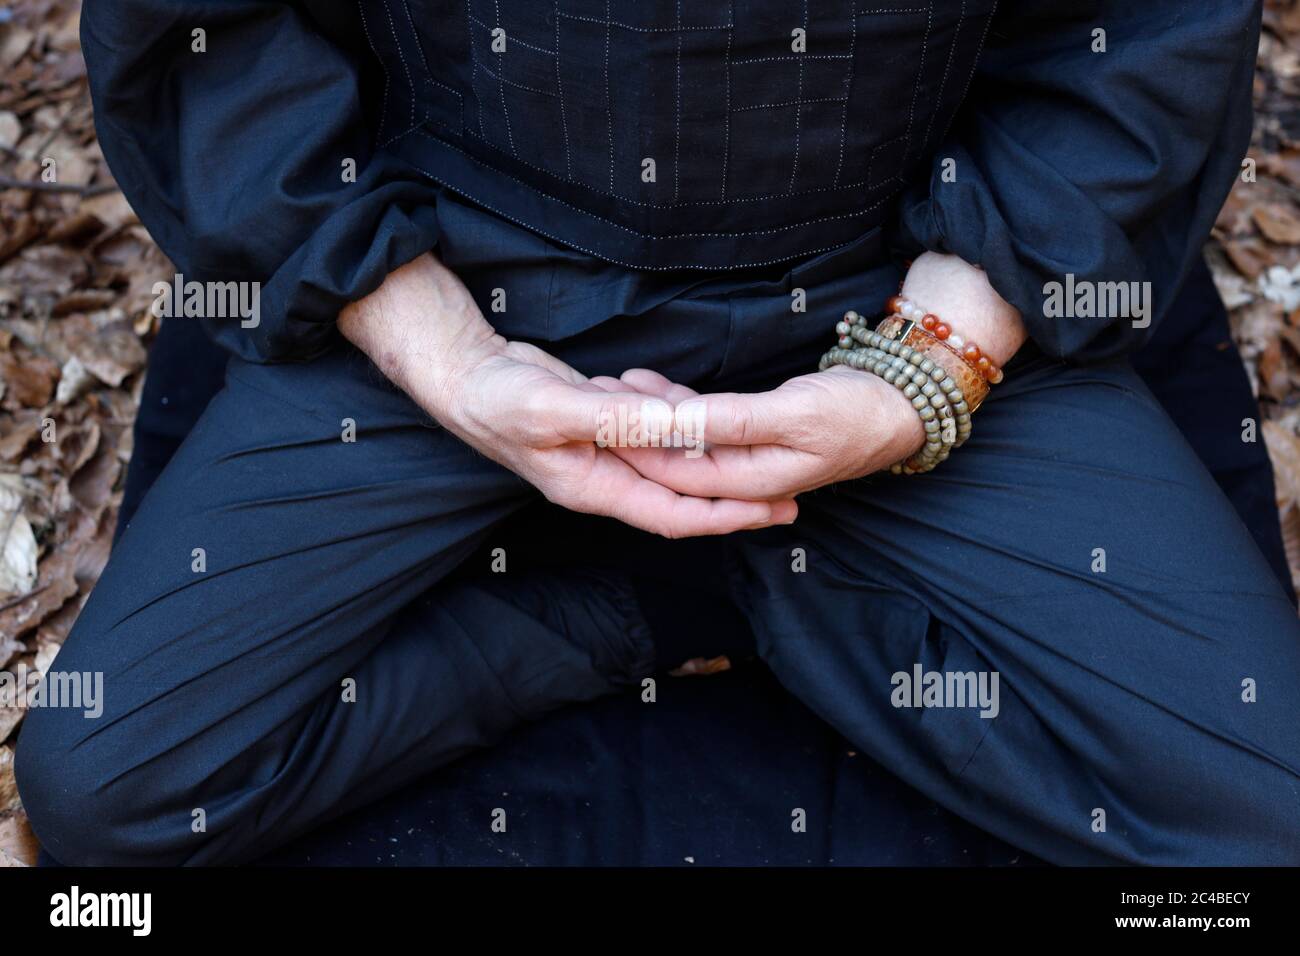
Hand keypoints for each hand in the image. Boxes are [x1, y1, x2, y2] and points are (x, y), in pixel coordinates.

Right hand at [339, 254, 796, 537]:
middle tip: (792, 490)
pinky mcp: (603, 428)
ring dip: (705, 446)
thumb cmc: (497, 399)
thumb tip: (677, 427)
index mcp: (595, 488)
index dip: (728, 516)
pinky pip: (653, 431)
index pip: (675, 515)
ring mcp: (604, 455)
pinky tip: (675, 391)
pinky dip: (673, 413)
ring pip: (672, 460)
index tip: (776, 511)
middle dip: (736, 495)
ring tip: (747, 427)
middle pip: (683, 496)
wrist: (466, 376)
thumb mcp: (555, 407)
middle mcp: (605, 480)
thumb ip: (616, 418)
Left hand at [594, 252, 1026, 499]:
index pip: (674, 474)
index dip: (633, 446)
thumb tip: (674, 426)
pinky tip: (649, 385)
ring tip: (610, 382)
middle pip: (671, 462)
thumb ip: (730, 421)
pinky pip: (704, 426)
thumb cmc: (855, 411)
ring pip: (684, 442)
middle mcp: (743, 477)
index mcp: (750, 481)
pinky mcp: (754, 434)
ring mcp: (748, 457)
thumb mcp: (791, 412)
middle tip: (592, 396)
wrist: (904, 404)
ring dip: (649, 415)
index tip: (598, 416)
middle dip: (631, 432)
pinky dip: (677, 407)